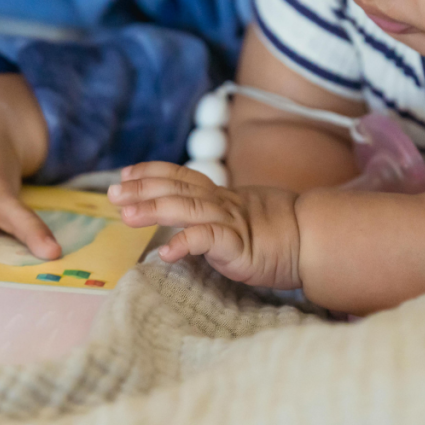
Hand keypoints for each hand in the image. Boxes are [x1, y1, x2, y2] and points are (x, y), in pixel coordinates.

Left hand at [108, 162, 301, 289]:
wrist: (312, 240)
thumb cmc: (277, 232)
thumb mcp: (239, 216)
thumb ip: (213, 213)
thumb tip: (184, 217)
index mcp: (219, 195)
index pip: (180, 176)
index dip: (151, 172)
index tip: (125, 173)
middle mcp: (220, 202)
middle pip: (175, 188)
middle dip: (141, 188)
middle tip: (112, 192)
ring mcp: (228, 221)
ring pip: (185, 208)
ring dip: (153, 209)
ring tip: (126, 216)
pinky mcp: (237, 245)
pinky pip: (207, 240)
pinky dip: (185, 243)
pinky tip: (166, 253)